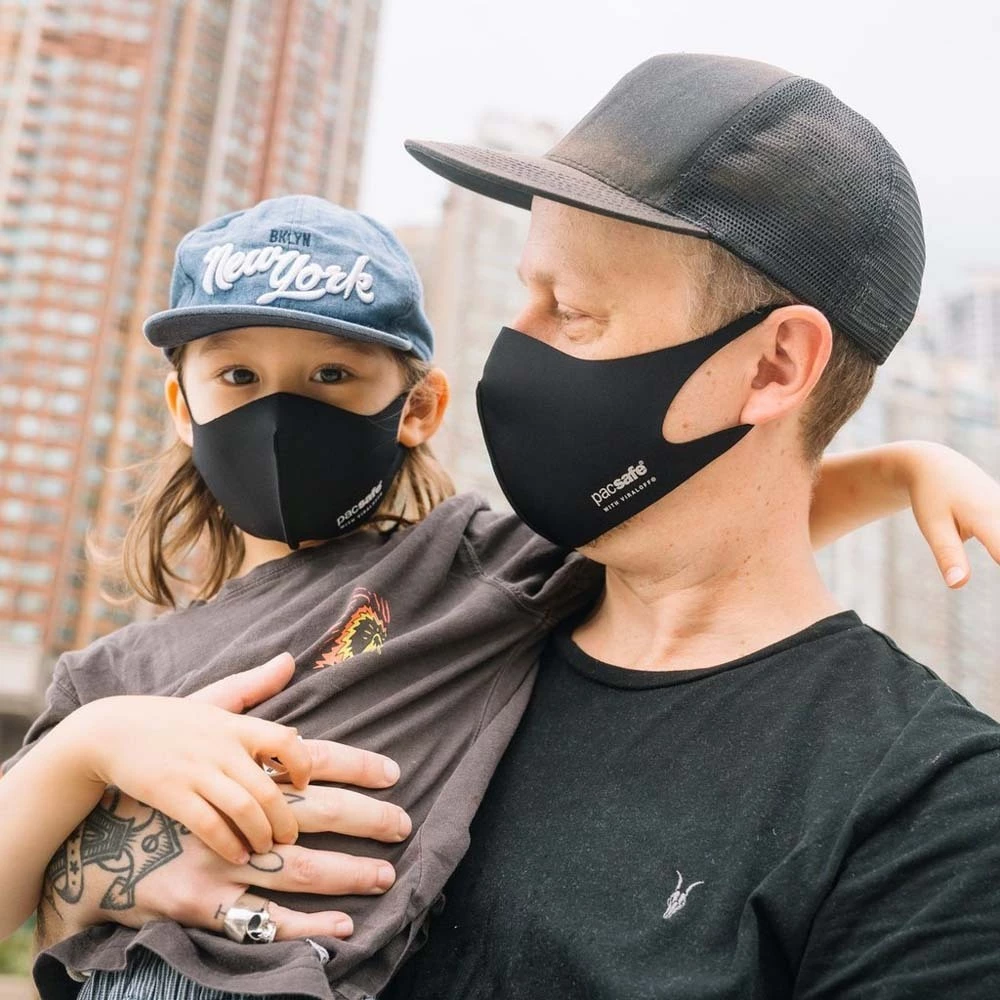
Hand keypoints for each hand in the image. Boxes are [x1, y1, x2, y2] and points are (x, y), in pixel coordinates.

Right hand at [69, 653, 403, 865]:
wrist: (107, 732)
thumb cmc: (170, 718)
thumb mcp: (214, 698)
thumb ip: (255, 686)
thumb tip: (290, 659)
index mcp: (237, 724)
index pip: (287, 740)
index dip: (308, 765)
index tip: (318, 784)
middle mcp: (222, 746)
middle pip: (274, 785)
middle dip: (298, 815)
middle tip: (308, 835)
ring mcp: (196, 771)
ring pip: (246, 807)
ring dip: (266, 832)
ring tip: (276, 849)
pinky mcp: (170, 794)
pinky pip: (208, 824)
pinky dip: (229, 841)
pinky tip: (240, 855)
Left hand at [901, 442, 999, 586]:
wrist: (935, 465)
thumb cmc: (931, 497)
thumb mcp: (933, 526)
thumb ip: (948, 555)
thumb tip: (957, 585)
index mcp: (986, 517)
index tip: (997, 563)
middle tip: (964, 538)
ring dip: (998, 547)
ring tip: (961, 528)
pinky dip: (997, 542)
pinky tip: (977, 536)